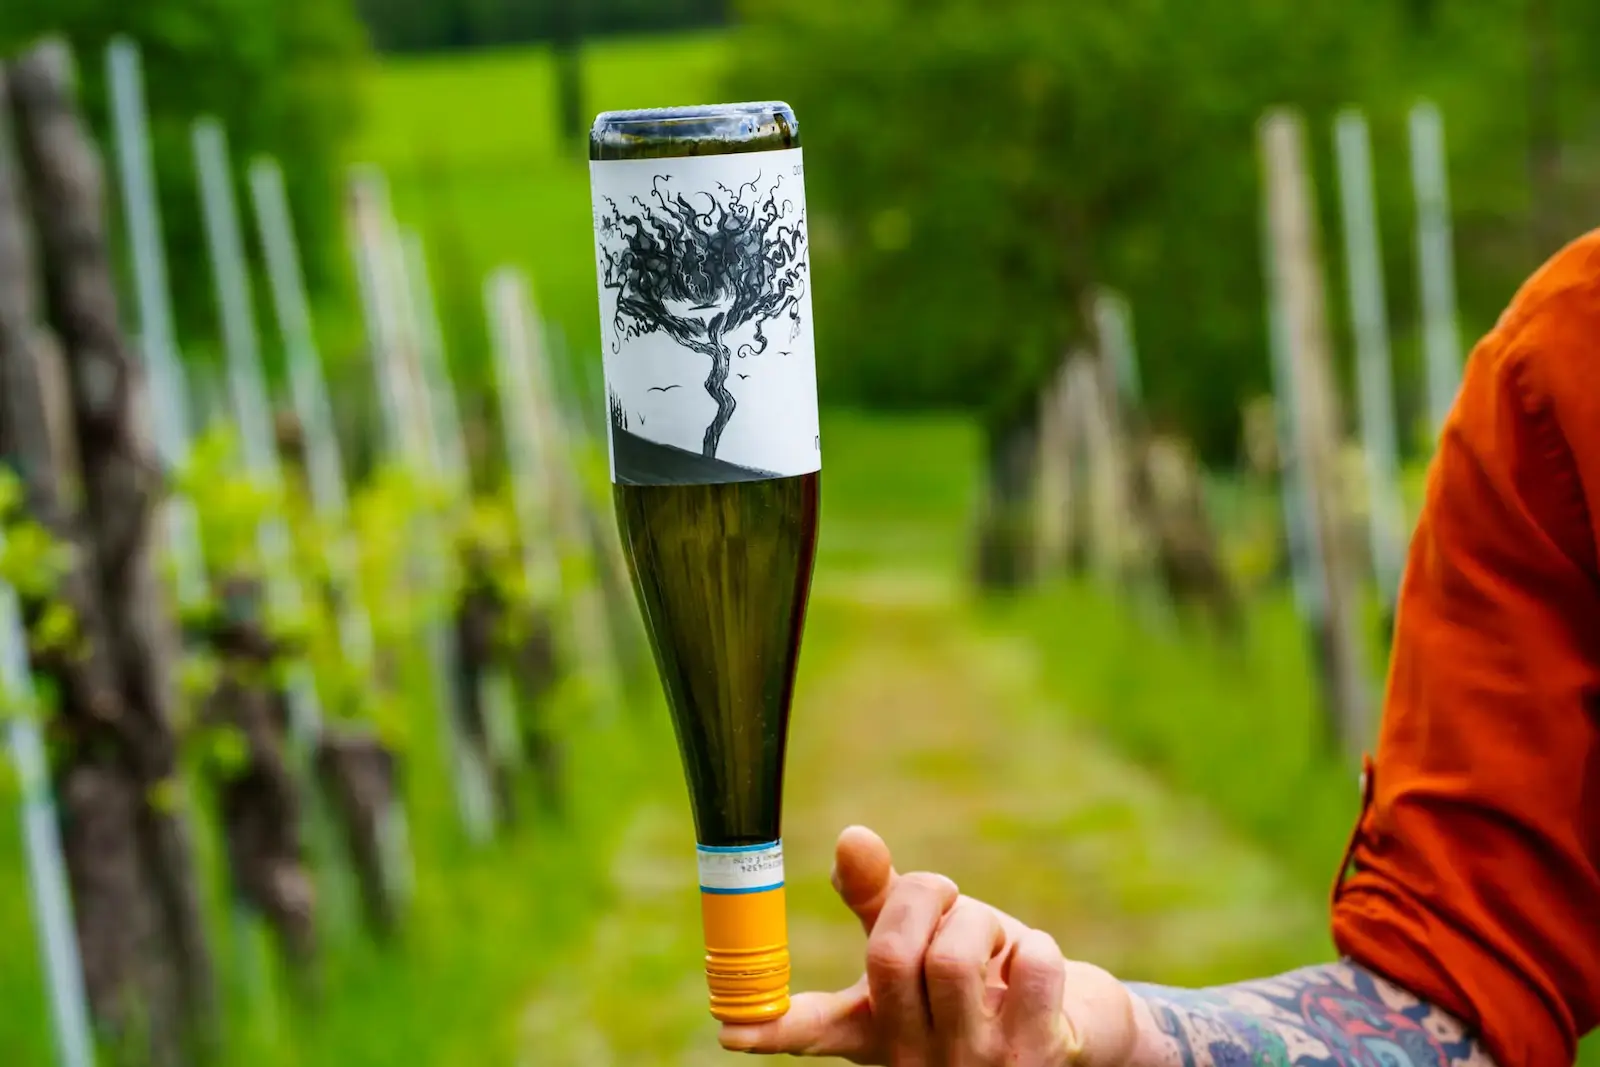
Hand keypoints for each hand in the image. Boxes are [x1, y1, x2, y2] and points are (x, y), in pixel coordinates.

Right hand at [718, 826, 1140, 1065]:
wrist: (1069, 1038)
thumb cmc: (981, 987)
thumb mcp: (924, 942)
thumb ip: (881, 897)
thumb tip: (851, 838)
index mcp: (872, 1032)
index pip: (811, 1030)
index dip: (770, 1024)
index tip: (731, 1027)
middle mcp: (913, 1059)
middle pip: (890, 954)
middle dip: (923, 895)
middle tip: (944, 893)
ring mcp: (973, 1065)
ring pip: (954, 957)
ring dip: (981, 921)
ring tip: (994, 942)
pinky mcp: (1037, 1058)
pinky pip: (1031, 966)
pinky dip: (1036, 947)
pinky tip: (1034, 970)